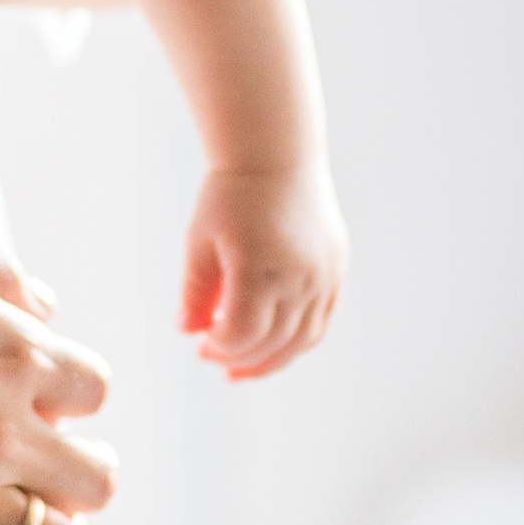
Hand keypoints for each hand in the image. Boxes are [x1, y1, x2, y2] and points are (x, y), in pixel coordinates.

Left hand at [179, 164, 346, 379]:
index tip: (199, 343)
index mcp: (258, 270)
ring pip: (302, 340)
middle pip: (272, 343)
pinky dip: (299, 340)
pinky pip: (322, 320)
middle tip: (212, 358)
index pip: (241, 335)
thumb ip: (193, 291)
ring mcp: (322, 276)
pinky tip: (277, 345)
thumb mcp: (199, 241)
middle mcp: (297, 277)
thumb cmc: (229, 196)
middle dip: (239, 358)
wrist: (275, 156)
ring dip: (272, 360)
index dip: (218, 347)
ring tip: (243, 368)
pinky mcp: (336, 269)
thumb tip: (188, 331)